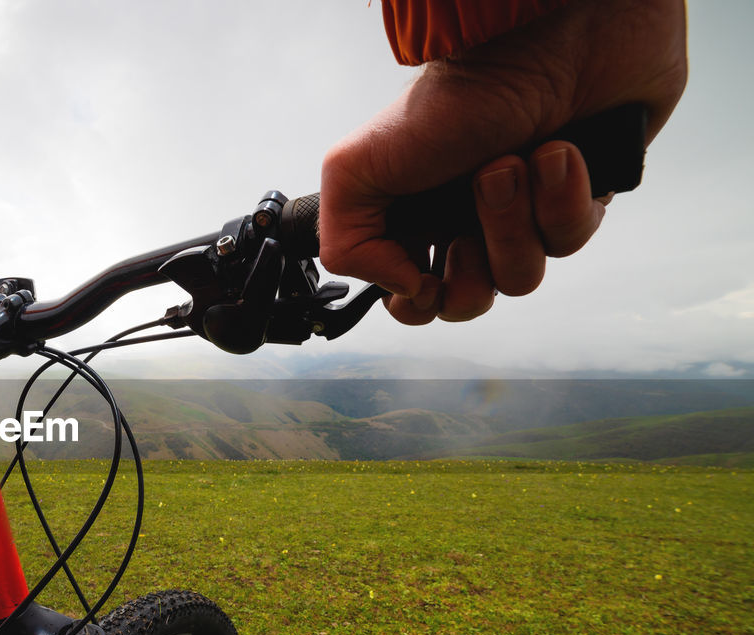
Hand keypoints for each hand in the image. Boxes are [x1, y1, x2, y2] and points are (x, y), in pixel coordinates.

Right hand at [318, 0, 686, 323]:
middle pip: (466, 301)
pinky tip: (557, 152)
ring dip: (513, 221)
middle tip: (465, 227)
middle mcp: (464, 222)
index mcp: (412, 219)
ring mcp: (523, 216)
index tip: (422, 277)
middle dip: (470, 272)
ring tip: (513, 163)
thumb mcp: (355, 167)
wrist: (549, 43)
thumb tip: (399, 286)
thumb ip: (345, 242)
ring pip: (520, 278)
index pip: (411, 299)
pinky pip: (572, 239)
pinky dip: (563, 197)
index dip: (417, 302)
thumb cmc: (454, 96)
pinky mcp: (578, 201)